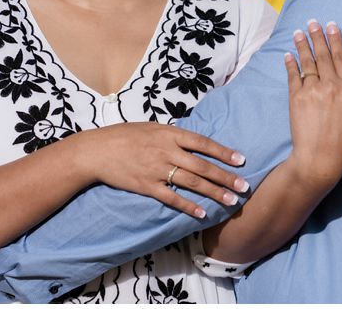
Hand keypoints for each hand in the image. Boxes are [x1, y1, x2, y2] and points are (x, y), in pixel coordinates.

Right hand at [78, 122, 248, 218]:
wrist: (97, 151)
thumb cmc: (124, 136)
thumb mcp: (151, 127)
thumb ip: (172, 135)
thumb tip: (193, 141)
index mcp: (169, 134)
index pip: (203, 143)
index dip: (223, 152)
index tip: (241, 160)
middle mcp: (166, 151)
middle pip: (203, 166)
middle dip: (226, 177)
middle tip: (244, 186)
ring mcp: (157, 169)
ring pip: (192, 183)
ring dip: (214, 193)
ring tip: (231, 201)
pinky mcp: (147, 186)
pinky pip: (172, 198)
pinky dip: (188, 206)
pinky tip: (202, 213)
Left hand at [285, 19, 341, 186]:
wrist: (321, 156)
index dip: (336, 40)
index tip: (332, 25)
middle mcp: (333, 85)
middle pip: (324, 55)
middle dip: (317, 36)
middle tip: (312, 21)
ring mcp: (313, 90)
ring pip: (307, 61)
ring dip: (302, 44)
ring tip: (298, 32)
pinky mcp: (296, 97)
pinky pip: (294, 75)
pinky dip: (290, 63)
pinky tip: (288, 54)